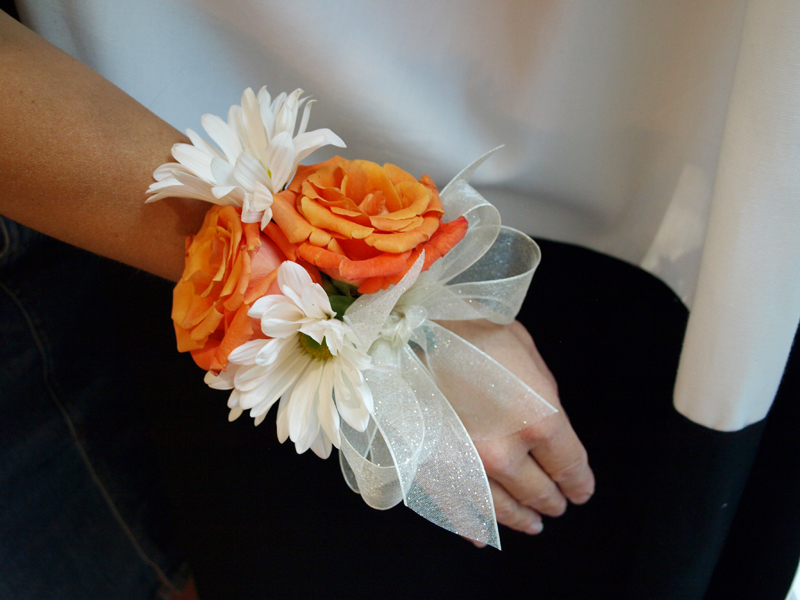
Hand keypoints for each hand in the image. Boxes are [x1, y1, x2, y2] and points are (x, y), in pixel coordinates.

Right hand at [438, 319, 594, 539]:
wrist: (411, 330)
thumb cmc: (473, 330)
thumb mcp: (526, 351)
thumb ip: (544, 394)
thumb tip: (548, 427)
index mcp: (540, 420)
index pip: (571, 466)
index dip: (579, 483)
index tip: (581, 491)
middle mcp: (507, 451)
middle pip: (539, 491)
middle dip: (552, 501)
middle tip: (557, 506)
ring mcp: (469, 464)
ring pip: (502, 507)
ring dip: (520, 519)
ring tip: (531, 525)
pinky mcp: (439, 469)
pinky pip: (459, 507)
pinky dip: (472, 525)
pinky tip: (482, 536)